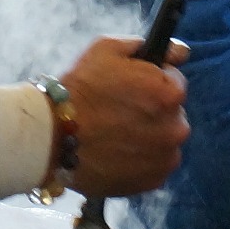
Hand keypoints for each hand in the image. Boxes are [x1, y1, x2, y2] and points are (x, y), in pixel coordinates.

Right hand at [58, 36, 189, 197]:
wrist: (50, 137)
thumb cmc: (76, 91)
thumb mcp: (106, 49)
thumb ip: (145, 47)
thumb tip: (179, 52)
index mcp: (170, 93)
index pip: (173, 83)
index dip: (149, 84)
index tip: (126, 92)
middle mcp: (175, 128)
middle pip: (170, 116)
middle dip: (150, 114)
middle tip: (115, 116)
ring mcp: (164, 158)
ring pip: (163, 143)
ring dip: (146, 139)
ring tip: (113, 138)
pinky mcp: (150, 182)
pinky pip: (153, 168)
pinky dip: (138, 163)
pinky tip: (115, 156)